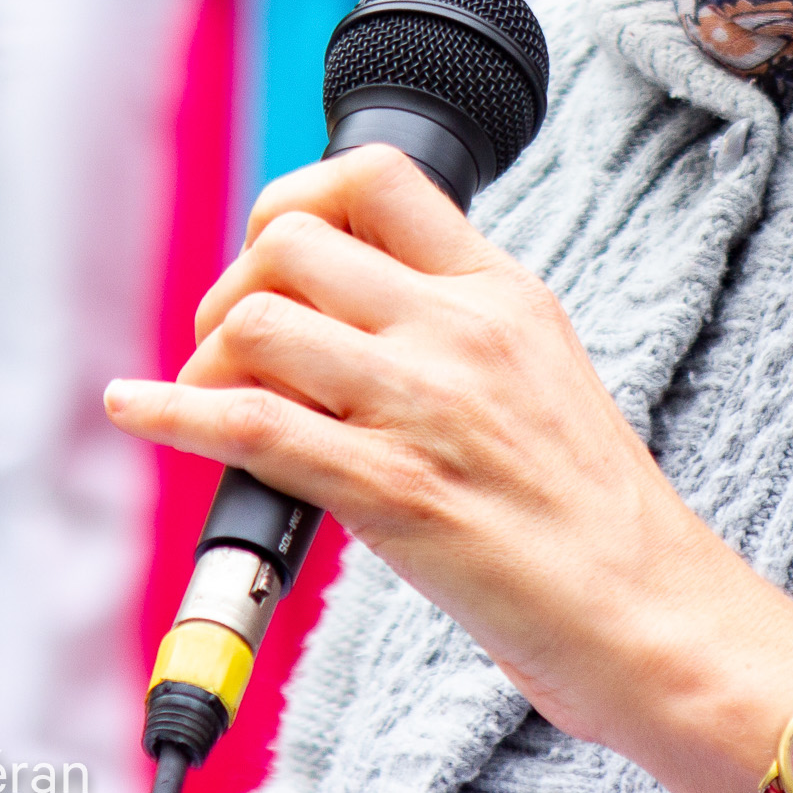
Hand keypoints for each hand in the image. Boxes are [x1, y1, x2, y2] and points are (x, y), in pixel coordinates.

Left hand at [104, 148, 792, 792]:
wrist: (657, 616)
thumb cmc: (598, 518)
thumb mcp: (540, 373)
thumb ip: (454, 329)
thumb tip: (348, 316)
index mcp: (501, 292)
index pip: (376, 176)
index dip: (294, 199)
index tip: (270, 252)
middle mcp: (460, 330)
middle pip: (292, 241)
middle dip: (232, 286)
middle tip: (230, 350)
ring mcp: (425, 405)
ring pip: (259, 320)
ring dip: (206, 361)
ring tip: (215, 403)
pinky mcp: (393, 490)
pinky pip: (252, 427)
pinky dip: (171, 415)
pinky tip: (135, 408)